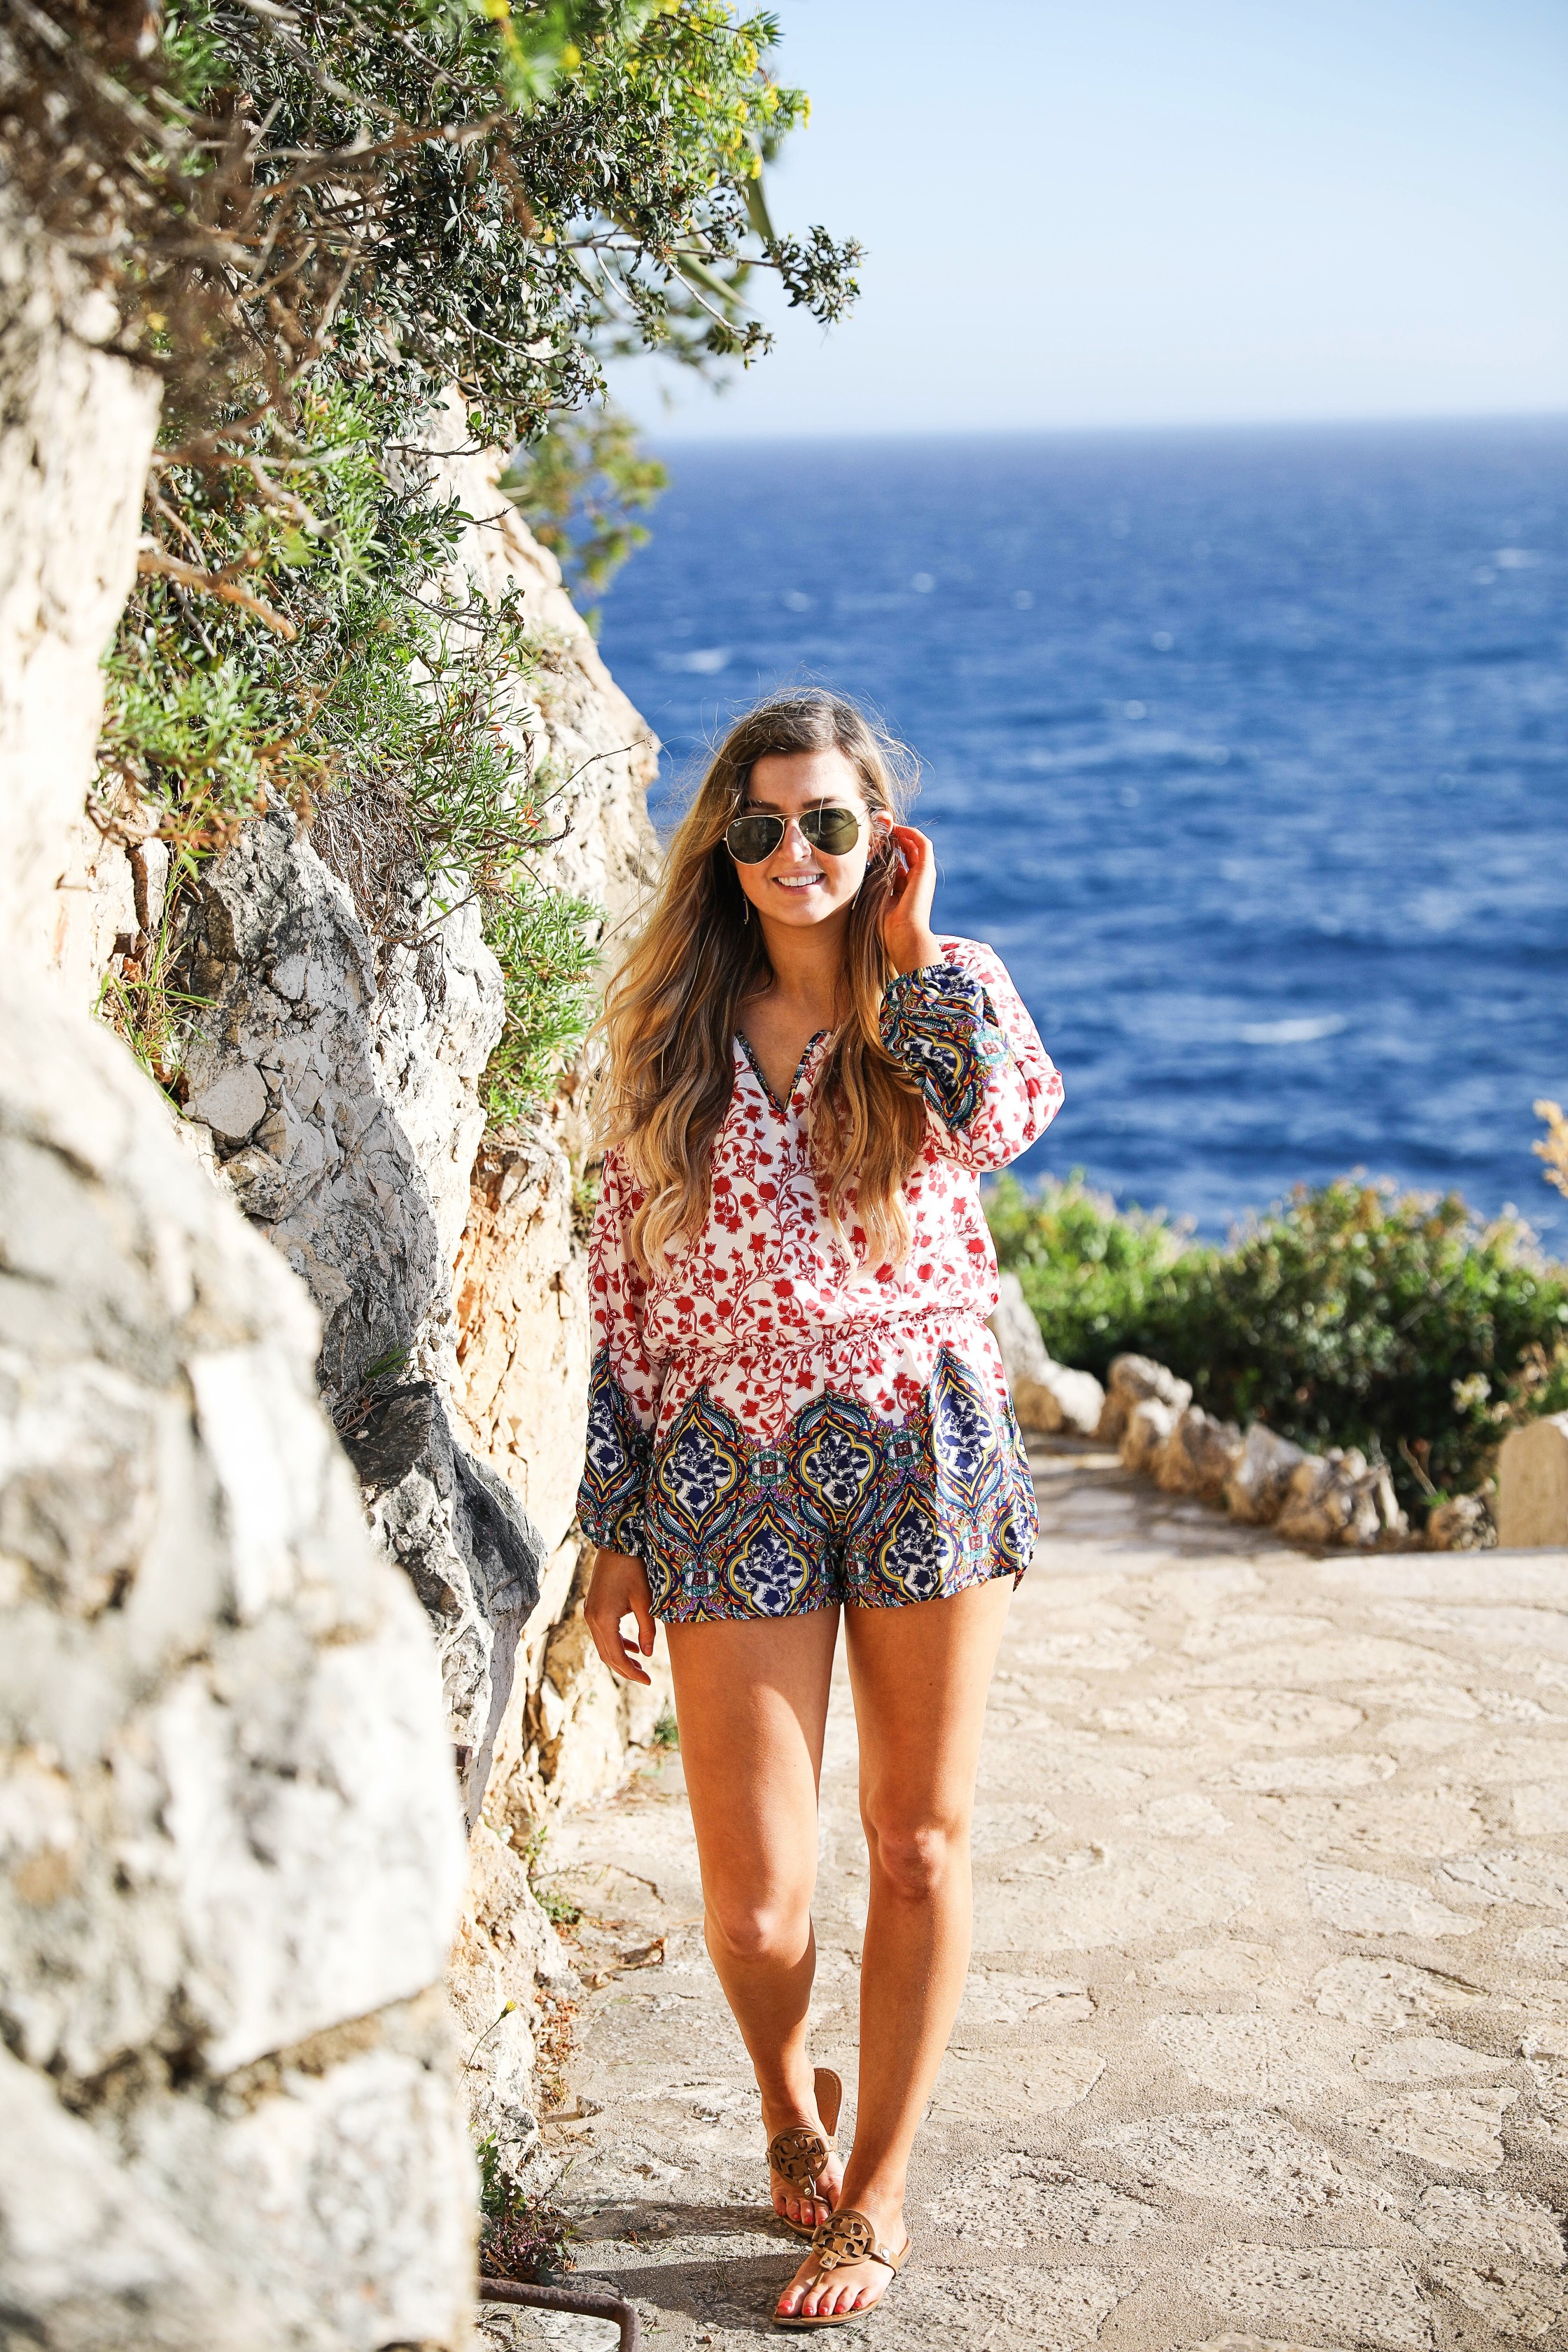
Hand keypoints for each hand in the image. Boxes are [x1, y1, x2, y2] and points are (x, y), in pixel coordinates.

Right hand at [584, 1547, 655, 1684]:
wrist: (616, 1543)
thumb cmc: (634, 1569)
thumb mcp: (645, 1600)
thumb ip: (647, 1629)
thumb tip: (648, 1653)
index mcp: (603, 1619)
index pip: (616, 1656)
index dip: (631, 1672)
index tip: (648, 1681)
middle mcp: (591, 1618)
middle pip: (607, 1655)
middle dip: (625, 1669)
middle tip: (645, 1679)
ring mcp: (589, 1612)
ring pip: (603, 1645)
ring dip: (620, 1657)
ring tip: (639, 1667)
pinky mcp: (593, 1607)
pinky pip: (602, 1633)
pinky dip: (616, 1643)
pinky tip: (632, 1647)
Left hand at [878, 824, 939, 974]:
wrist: (903, 934)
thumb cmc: (886, 923)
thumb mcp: (874, 896)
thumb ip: (873, 881)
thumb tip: (865, 864)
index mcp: (904, 888)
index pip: (896, 863)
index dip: (885, 850)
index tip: (871, 841)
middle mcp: (915, 880)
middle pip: (906, 851)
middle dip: (893, 837)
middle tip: (878, 828)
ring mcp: (923, 874)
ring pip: (915, 845)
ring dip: (901, 832)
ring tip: (886, 825)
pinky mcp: (927, 870)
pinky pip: (922, 844)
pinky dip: (910, 833)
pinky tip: (896, 828)